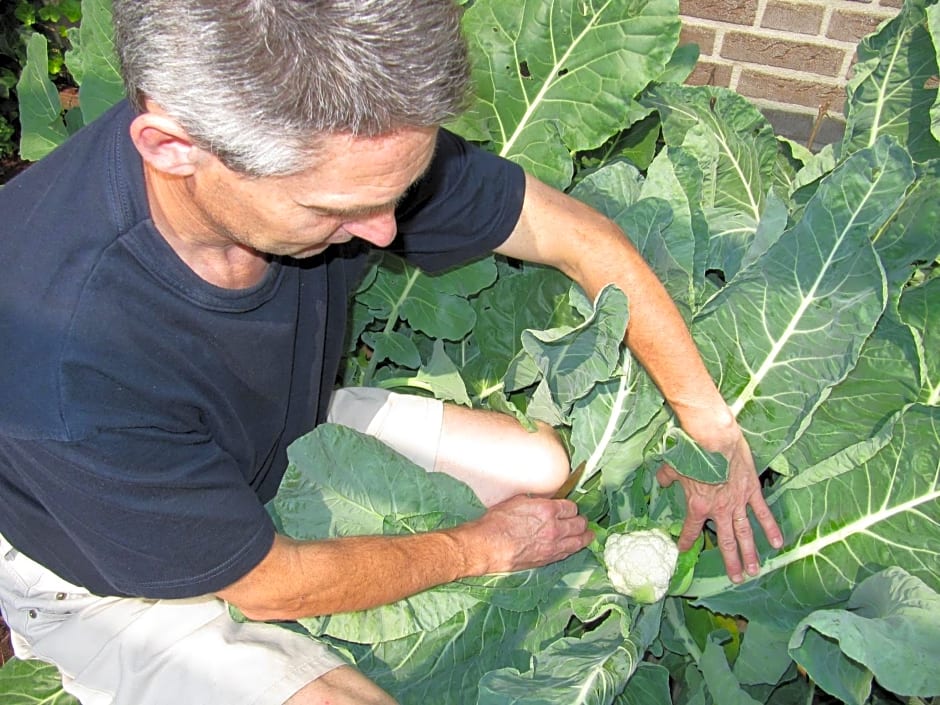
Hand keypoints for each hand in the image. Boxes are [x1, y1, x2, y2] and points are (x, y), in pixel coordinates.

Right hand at [454, 495, 593, 574]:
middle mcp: (555, 528)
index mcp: (548, 510)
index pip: (571, 507)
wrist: (487, 547)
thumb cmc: (496, 523)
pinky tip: (574, 547)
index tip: (569, 508)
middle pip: (579, 524)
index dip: (570, 507)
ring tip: (588, 534)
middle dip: (581, 521)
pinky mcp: (548, 559)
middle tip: (581, 520)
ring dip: (584, 536)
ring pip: (578, 541)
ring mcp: (553, 545)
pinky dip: (573, 548)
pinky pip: (567, 553)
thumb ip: (535, 501)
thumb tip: (542, 501)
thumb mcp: (517, 501)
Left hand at [657, 425, 783, 582]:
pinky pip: (762, 512)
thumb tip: (661, 481)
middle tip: (737, 579)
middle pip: (726, 541)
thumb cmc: (691, 452)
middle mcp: (719, 510)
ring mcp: (737, 502)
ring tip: (755, 570)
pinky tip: (778, 543)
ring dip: (750, 552)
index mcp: (698, 506)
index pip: (690, 530)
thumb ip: (667, 477)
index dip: (686, 541)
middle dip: (731, 561)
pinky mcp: (751, 491)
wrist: (714, 439)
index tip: (683, 551)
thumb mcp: (673, 467)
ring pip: (745, 533)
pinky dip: (770, 527)